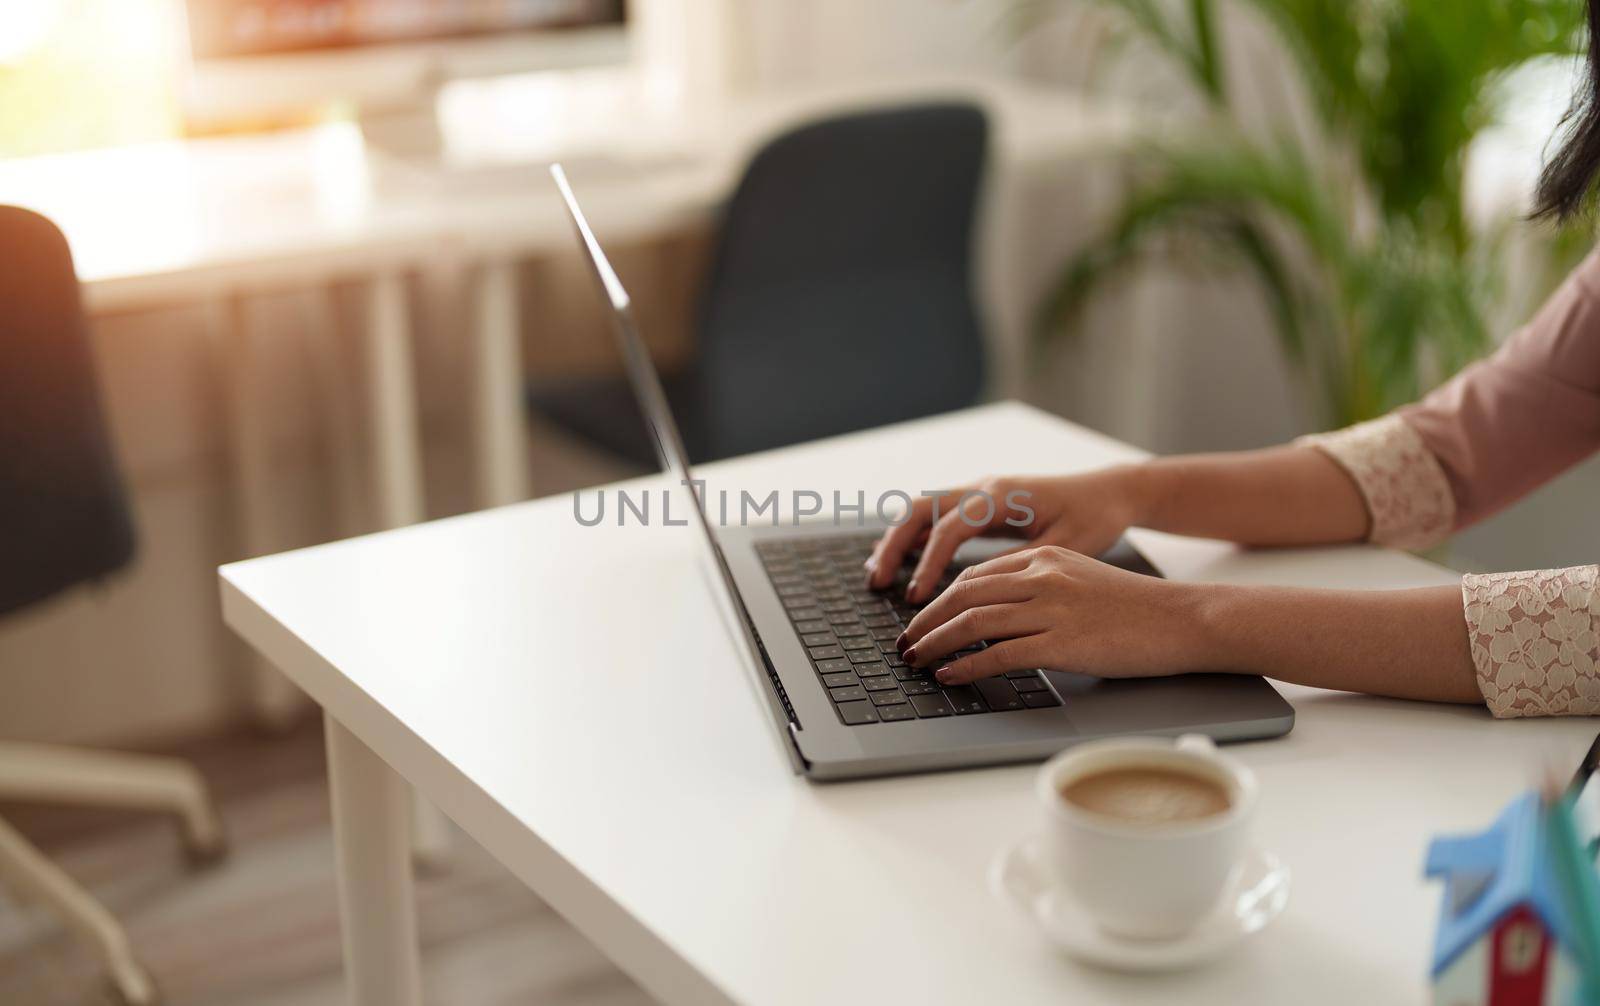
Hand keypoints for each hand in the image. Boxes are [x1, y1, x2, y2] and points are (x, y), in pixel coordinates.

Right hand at [865, 467, 1148, 602]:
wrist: (1110, 493)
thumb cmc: (1094, 519)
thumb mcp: (1064, 548)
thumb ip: (1020, 564)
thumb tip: (980, 593)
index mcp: (1003, 495)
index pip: (950, 526)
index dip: (930, 562)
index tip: (917, 596)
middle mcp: (983, 488)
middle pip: (921, 509)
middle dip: (894, 545)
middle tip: (878, 582)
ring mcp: (978, 494)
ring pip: (922, 510)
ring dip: (896, 540)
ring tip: (877, 575)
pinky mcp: (980, 506)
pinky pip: (935, 518)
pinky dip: (913, 538)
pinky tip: (901, 565)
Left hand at [896, 545, 1208, 684]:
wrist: (1183, 620)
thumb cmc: (1136, 608)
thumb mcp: (1080, 581)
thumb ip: (1038, 589)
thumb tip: (996, 616)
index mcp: (1044, 557)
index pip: (975, 575)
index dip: (940, 599)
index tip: (921, 620)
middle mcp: (1042, 576)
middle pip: (963, 594)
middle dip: (926, 621)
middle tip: (905, 643)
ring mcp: (1051, 609)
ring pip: (973, 622)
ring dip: (935, 643)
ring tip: (915, 660)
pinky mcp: (1062, 642)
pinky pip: (999, 653)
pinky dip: (966, 665)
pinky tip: (948, 675)